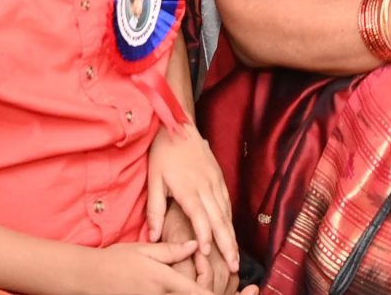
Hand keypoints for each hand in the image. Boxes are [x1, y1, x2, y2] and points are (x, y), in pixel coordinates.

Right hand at [82, 239, 207, 294]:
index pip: (196, 292)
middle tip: (212, 290)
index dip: (211, 294)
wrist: (88, 277)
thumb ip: (171, 250)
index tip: (224, 292)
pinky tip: (175, 292)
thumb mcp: (144, 250)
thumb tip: (195, 245)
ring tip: (199, 290)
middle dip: (202, 294)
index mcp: (163, 279)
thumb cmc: (116, 260)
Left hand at [145, 127, 238, 291]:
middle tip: (233, 266)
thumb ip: (155, 210)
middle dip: (227, 245)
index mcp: (189, 189)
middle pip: (219, 220)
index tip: (207, 254)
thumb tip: (154, 236)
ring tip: (235, 256)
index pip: (200, 217)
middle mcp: (206, 187)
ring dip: (232, 236)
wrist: (179, 125)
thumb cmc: (163, 153)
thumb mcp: (154, 180)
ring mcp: (215, 182)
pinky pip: (227, 203)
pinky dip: (230, 220)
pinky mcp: (219, 178)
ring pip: (226, 213)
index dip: (204, 236)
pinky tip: (231, 233)